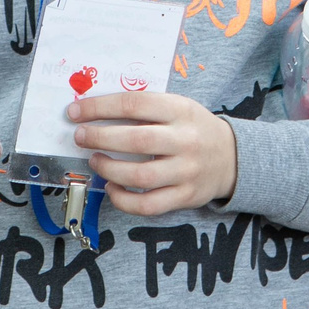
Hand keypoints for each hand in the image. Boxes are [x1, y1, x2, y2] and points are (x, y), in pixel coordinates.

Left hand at [70, 91, 236, 215]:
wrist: (231, 157)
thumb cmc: (193, 128)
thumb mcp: (177, 107)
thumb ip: (144, 108)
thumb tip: (94, 111)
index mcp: (181, 110)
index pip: (135, 104)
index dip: (100, 108)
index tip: (76, 111)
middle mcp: (186, 140)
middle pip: (136, 140)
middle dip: (100, 138)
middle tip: (80, 136)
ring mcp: (187, 171)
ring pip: (140, 175)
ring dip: (109, 169)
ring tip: (95, 161)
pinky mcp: (185, 196)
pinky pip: (148, 205)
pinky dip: (124, 199)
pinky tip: (112, 188)